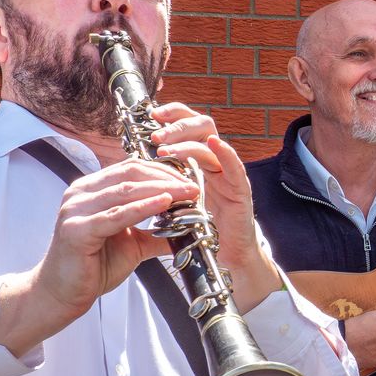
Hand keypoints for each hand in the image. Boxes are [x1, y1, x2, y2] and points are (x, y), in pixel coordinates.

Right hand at [0, 159, 198, 355]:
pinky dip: (142, 208)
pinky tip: (164, 204)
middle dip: (167, 179)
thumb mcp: (133, 245)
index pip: (131, 169)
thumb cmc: (93, 266)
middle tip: (194, 188)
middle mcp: (81, 193)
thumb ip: (156, 235)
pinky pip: (116, 215)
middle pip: (130, 175)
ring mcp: (76, 209)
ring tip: (187, 194)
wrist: (63, 292)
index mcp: (92, 190)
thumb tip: (188, 232)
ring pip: (125, 191)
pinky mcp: (77, 230)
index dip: (163, 172)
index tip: (190, 180)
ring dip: (161, 190)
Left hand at [151, 103, 280, 311]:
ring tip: (168, 149)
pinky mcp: (242, 193)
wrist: (225, 261)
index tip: (152, 114)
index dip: (174, 116)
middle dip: (178, 125)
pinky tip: (215, 145)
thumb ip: (164, 183)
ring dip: (190, 142)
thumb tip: (134, 168)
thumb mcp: (176, 202)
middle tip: (156, 134)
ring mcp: (230, 176)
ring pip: (214, 144)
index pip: (190, 127)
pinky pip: (237, 168)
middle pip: (203, 127)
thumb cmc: (201, 231)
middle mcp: (217, 164)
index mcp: (200, 163)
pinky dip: (227, 154)